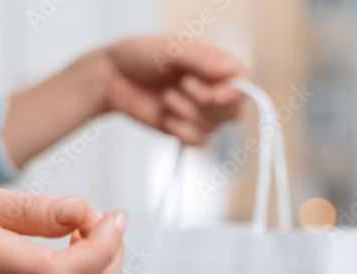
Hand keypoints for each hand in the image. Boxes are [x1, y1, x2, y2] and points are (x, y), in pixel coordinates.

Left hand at [102, 37, 246, 144]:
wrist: (112, 78)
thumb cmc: (142, 56)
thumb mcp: (172, 48)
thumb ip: (203, 59)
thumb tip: (234, 72)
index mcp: (216, 66)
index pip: (244, 86)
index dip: (234, 95)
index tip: (214, 95)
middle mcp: (213, 89)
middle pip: (233, 112)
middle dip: (206, 104)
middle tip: (181, 86)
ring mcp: (199, 112)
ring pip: (213, 128)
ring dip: (188, 114)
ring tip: (166, 96)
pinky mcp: (184, 129)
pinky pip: (198, 142)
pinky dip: (182, 133)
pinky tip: (166, 119)